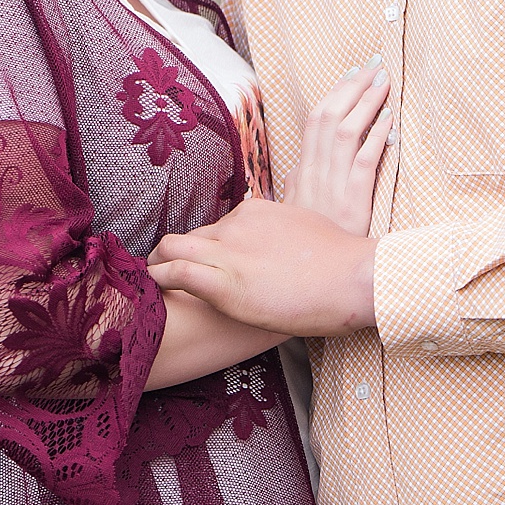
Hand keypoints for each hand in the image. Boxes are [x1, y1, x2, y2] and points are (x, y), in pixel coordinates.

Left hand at [148, 197, 377, 335]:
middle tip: (165, 278)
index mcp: (255, 211)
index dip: (203, 250)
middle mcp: (236, 225)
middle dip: (173, 257)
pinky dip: (159, 281)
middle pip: (188, 238)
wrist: (353, 277)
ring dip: (157, 267)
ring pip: (170, 250)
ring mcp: (229, 252)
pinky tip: (154, 294)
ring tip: (151, 286)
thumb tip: (283, 245)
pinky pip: (174, 274)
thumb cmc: (341, 261)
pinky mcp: (224, 283)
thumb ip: (283, 234)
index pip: (215, 228)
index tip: (201, 267)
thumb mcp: (306, 229)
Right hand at [283, 60, 392, 235]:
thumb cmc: (306, 241)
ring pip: (346, 133)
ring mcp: (333, 186)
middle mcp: (315, 173)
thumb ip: (303, 180)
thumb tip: (307, 157)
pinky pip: (365, 162)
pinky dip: (377, 138)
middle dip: (353, 88)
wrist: (308, 274)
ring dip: (367, 103)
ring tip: (385, 82)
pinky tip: (390, 121)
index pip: (316, 121)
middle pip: (330, 117)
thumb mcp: (297, 207)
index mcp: (303, 170)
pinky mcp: (352, 202)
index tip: (352, 72)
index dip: (335, 93)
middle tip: (374, 65)